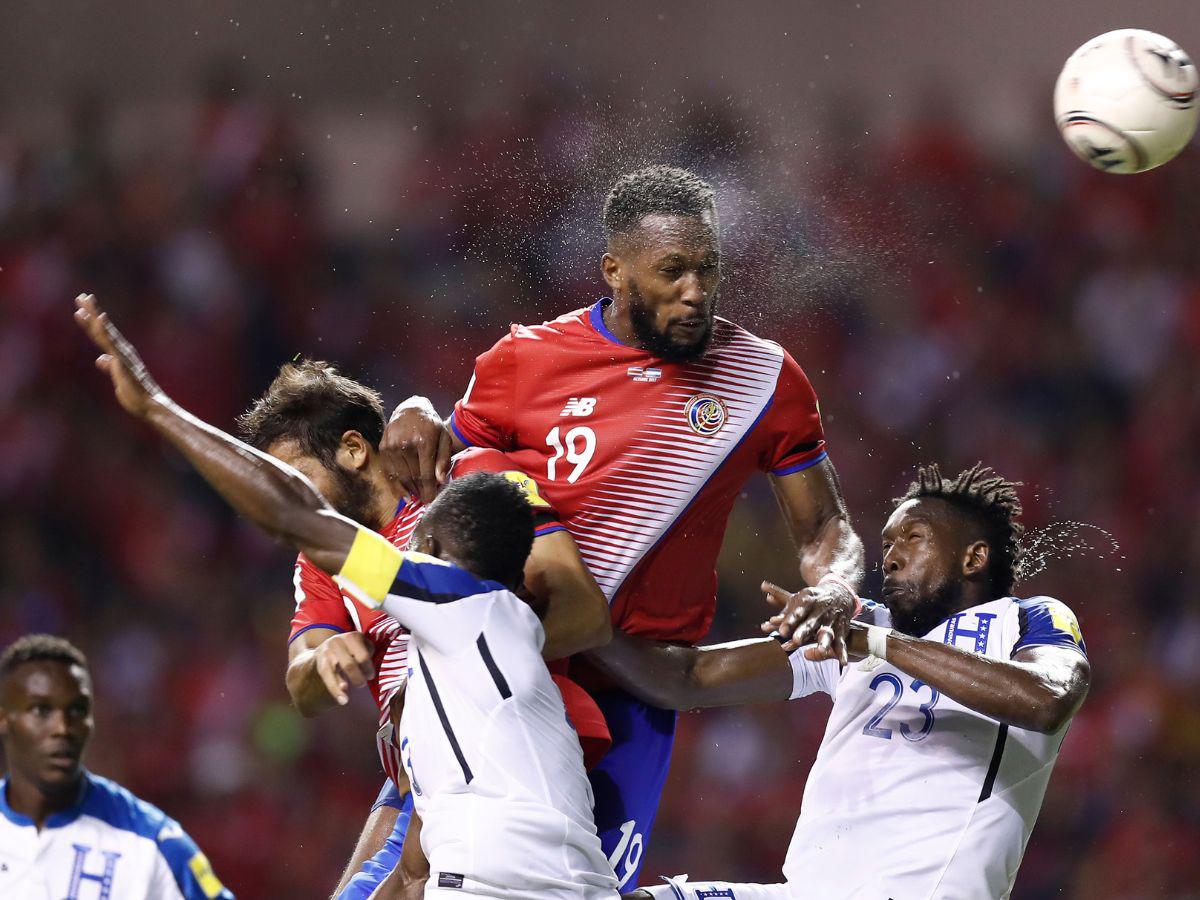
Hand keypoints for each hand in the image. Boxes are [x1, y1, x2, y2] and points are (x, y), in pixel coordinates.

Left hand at [73, 293, 162, 418]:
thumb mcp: (118, 378)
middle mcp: (121, 351)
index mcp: (120, 355)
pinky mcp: (123, 361)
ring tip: (84, 303)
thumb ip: (110, 366)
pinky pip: (112, 343)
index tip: (81, 309)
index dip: (91, 322)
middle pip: (103, 328)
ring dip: (94, 317)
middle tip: (80, 297)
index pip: (102, 335)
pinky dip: (105, 330)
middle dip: (91, 312)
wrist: (150, 406)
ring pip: (105, 332)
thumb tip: (100, 359)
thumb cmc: (136, 395)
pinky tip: (99, 320)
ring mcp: (122, 355)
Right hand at [314, 632, 375, 704]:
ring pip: (334, 670)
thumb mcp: (362, 645)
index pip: (363, 656)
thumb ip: (369, 653)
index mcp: (353, 637)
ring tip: (346, 700)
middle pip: (349, 664)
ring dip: (340, 686)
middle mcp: (338, 642)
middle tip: (362, 684)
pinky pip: (326, 677)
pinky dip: (334, 690)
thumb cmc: (351, 649)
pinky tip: (341, 700)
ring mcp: (327, 651)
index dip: (368, 669)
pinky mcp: (319, 661)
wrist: (326, 647)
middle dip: (357, 678)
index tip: (371, 676)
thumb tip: (371, 672)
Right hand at [379, 399, 453, 503]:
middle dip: (420, 492)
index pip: (426, 474)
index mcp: (424, 441)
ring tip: (416, 497)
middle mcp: (405, 444)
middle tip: (425, 500)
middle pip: (413, 477)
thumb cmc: (431, 426)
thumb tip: (440, 481)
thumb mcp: (444, 438)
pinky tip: (404, 493)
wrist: (411, 409)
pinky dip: (396, 485)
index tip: (431, 501)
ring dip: (409, 490)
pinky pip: (389, 471)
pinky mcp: (383, 448)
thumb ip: (444, 459)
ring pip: (400, 476)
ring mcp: (392, 446)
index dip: (428, 490)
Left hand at [760, 580, 852, 663]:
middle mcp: (819, 612)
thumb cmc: (812, 599)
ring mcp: (831, 621)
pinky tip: (842, 663)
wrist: (840, 593)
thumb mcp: (797, 597)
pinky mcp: (840, 630)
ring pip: (827, 633)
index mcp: (807, 603)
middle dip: (803, 632)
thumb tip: (764, 595)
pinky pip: (841, 643)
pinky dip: (842, 653)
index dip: (789, 621)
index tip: (781, 630)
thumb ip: (780, 599)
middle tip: (796, 640)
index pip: (797, 613)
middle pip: (810, 623)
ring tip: (821, 651)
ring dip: (824, 643)